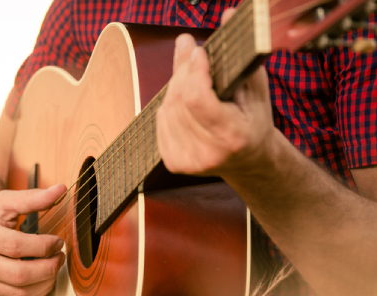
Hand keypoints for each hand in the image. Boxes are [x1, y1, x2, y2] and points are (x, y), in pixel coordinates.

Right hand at [0, 184, 66, 295]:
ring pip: (21, 293)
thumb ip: (32, 198)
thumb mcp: (0, 204)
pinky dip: (36, 292)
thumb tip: (61, 190)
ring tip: (53, 267)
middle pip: (20, 275)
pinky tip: (41, 279)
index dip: (43, 246)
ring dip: (46, 283)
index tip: (57, 241)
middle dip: (49, 267)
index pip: (16, 246)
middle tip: (59, 257)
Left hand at [156, 9, 275, 178]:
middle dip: (183, 72)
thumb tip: (226, 13)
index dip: (193, 71)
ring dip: (175, 86)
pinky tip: (183, 100)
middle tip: (189, 52)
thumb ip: (236, 54)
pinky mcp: (174, 163)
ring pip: (167, 109)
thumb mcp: (253, 87)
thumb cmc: (253, 120)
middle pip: (179, 100)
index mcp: (232, 136)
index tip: (199, 52)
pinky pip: (160, 121)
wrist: (248, 162)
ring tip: (190, 75)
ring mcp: (189, 161)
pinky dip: (169, 105)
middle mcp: (208, 153)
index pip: (197, 99)